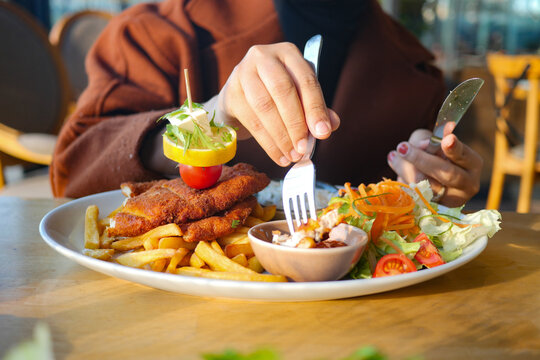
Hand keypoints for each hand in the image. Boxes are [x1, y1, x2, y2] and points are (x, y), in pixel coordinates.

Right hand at [212, 42, 339, 165]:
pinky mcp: (230, 93)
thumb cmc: (275, 94)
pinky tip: (279, 155)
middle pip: (282, 90)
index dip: (315, 108)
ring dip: (281, 136)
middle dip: (296, 123)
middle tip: (303, 148)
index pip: (305, 79)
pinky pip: (252, 121)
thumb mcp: (299, 96)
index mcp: (287, 53)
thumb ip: (316, 108)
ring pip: (265, 106)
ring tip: (292, 155)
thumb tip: (331, 125)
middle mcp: (263, 57)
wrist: (238, 98)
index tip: (323, 133)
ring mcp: (243, 73)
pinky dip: (268, 143)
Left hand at [387, 128, 482, 206]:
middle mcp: (466, 185)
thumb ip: (427, 140)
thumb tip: (425, 144)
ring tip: (394, 154)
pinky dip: (401, 178)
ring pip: (425, 185)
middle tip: (402, 147)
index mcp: (473, 164)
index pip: (463, 156)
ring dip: (404, 167)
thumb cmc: (433, 154)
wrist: (428, 177)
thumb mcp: (431, 141)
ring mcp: (450, 200)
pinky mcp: (432, 209)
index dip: (454, 148)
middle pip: (446, 174)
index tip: (446, 140)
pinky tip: (395, 163)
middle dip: (421, 159)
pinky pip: (413, 194)